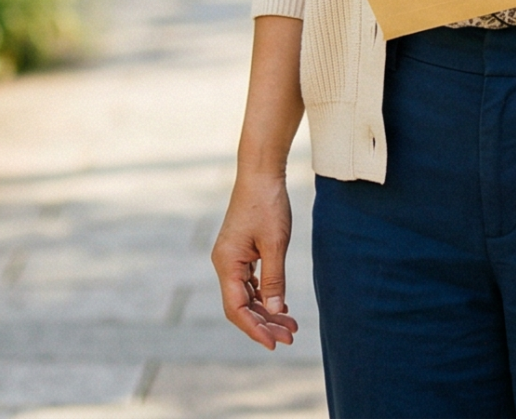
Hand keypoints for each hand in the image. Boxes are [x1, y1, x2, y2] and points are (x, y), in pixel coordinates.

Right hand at [211, 168, 299, 348]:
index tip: (274, 343)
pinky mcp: (240, 252)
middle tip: (291, 337)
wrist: (261, 173)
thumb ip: (274, 280)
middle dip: (264, 324)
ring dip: (267, 312)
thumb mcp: (275, 245)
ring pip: (246, 296)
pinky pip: (250, 282)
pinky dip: (265, 296)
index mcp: (227, 263)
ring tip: (291, 326)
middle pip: (241, 306)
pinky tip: (281, 305)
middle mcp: (224, 263)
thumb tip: (275, 311)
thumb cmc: (267, 204)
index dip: (255, 329)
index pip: (236, 308)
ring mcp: (231, 258)